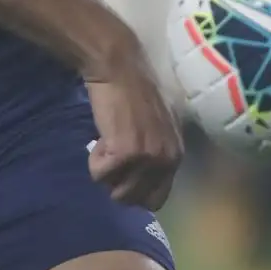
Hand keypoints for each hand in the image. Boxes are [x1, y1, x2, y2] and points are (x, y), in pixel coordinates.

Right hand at [86, 44, 183, 209]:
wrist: (120, 69)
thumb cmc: (135, 92)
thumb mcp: (160, 126)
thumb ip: (158, 152)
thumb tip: (143, 180)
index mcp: (177, 155)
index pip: (157, 199)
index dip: (135, 192)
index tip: (123, 176)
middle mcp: (166, 160)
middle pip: (134, 200)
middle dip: (117, 184)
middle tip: (112, 157)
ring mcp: (147, 157)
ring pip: (115, 191)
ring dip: (105, 172)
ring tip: (107, 144)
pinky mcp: (125, 153)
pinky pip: (99, 174)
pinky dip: (94, 159)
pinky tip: (101, 136)